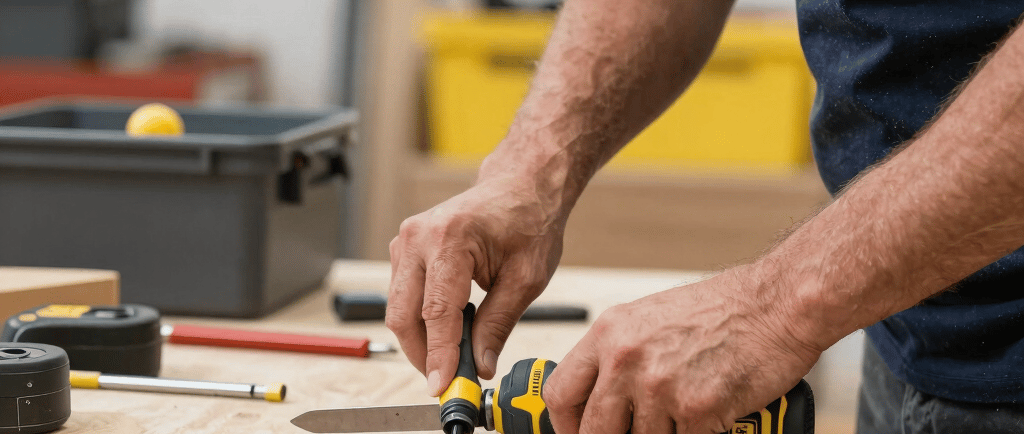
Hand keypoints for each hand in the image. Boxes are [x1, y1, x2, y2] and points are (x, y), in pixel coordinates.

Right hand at [387, 174, 566, 394]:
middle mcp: (418, 237)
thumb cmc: (528, 222)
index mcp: (450, 240)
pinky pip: (402, 294)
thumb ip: (499, 324)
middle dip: (422, 353)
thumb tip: (481, 365)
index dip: (438, 356)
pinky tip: (448, 327)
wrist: (520, 186)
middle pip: (403, 314)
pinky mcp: (404, 248)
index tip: (442, 386)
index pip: (435, 312)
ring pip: (399, 308)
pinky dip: (421, 318)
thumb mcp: (526, 279)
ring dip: (421, 337)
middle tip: (448, 379)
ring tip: (455, 354)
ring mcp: (405, 240)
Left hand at [542, 265, 821, 433]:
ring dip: (661, 433)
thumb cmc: (721, 310)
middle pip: (593, 430)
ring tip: (681, 413)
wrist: (775, 305)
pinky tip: (707, 416)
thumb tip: (598, 398)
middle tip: (630, 433)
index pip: (561, 393)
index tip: (577, 433)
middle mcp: (626, 360)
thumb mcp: (649, 320)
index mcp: (609, 334)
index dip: (565, 425)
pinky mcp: (696, 410)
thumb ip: (618, 356)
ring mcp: (659, 387)